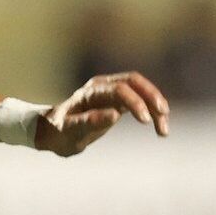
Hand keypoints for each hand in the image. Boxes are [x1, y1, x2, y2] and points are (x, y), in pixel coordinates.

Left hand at [38, 73, 169, 156]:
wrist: (52, 132)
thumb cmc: (58, 132)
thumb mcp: (69, 131)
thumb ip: (88, 122)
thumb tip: (114, 115)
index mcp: (91, 92)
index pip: (119, 89)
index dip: (134, 102)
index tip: (145, 121)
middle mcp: (103, 87)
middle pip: (135, 82)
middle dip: (152, 96)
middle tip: (162, 114)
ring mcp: (112, 92)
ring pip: (141, 91)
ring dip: (156, 107)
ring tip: (163, 131)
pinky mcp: (118, 101)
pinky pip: (141, 101)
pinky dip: (152, 112)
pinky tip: (159, 127)